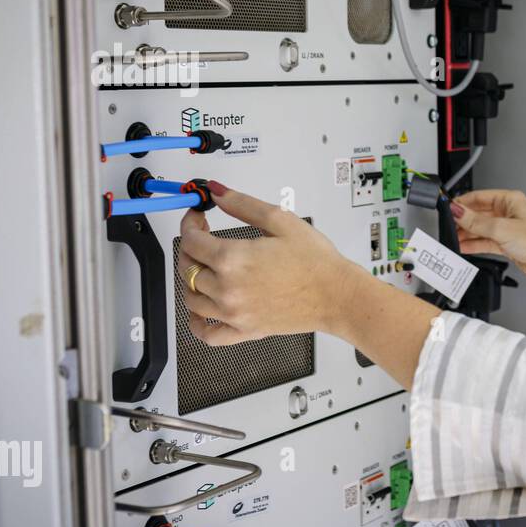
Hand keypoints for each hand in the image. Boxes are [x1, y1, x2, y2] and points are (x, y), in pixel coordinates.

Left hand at [177, 182, 360, 345]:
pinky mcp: (244, 330)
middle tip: (204, 237)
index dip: (190, 223)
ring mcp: (233, 313)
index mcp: (233, 259)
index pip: (191, 240)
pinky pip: (207, 334)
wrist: (337, 295)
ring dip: (191, 279)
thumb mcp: (280, 220)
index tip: (198, 218)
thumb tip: (217, 192)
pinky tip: (201, 309)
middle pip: (188, 267)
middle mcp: (227, 289)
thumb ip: (242, 204)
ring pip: (191, 297)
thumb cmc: (316, 262)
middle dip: (191, 247)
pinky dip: (196, 322)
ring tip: (205, 268)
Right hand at [452, 189, 525, 310]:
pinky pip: (486, 242)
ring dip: (467, 234)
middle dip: (464, 221)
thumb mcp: (502, 229)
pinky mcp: (508, 244)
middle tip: (448, 226)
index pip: (481, 196)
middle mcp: (510, 213)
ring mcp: (509, 229)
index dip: (464, 202)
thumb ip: (476, 221)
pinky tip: (463, 247)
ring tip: (453, 238)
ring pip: (482, 229)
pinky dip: (475, 244)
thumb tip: (458, 211)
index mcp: (512, 200)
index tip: (449, 209)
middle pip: (480, 213)